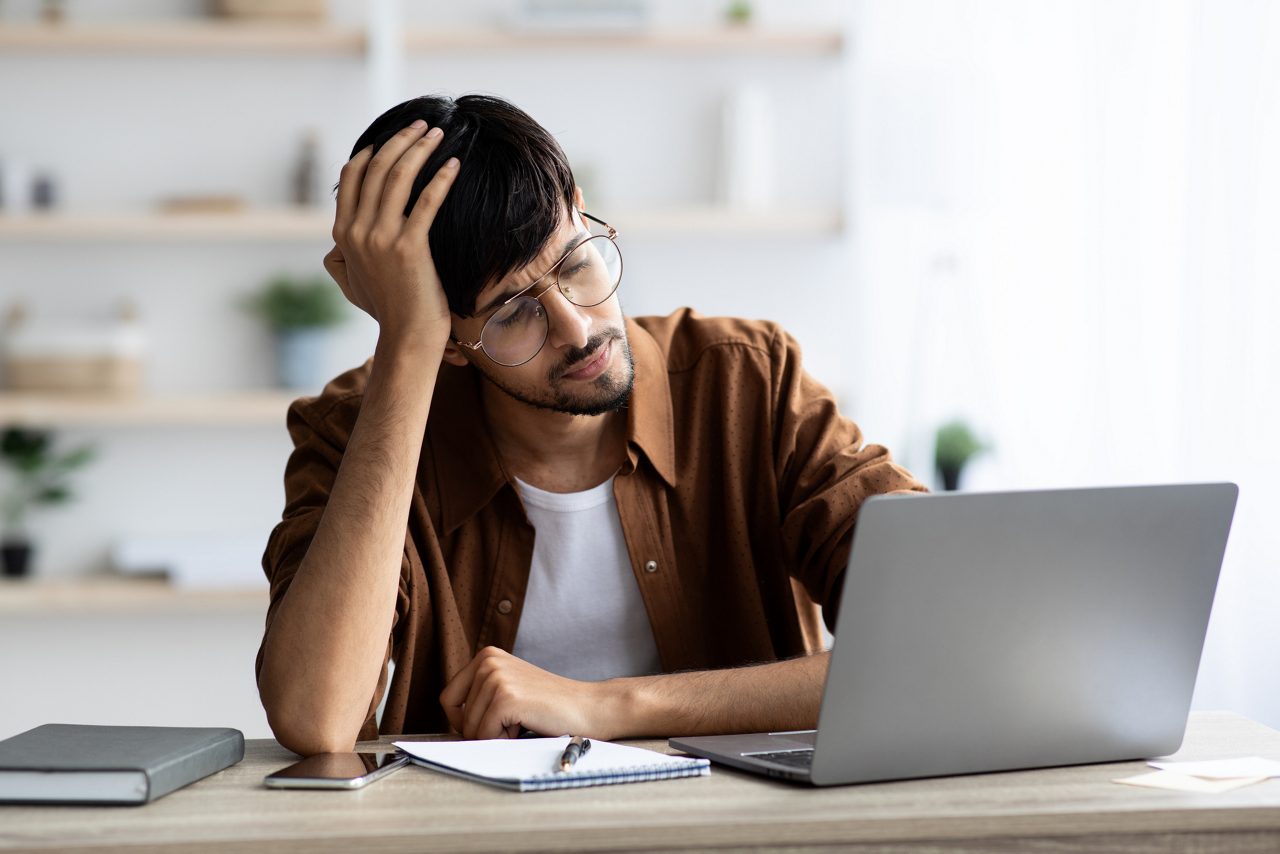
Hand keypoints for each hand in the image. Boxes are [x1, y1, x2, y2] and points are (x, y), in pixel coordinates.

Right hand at [324, 120, 459, 344]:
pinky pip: (426, 201)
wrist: (408, 335)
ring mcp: (381, 238)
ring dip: (420, 149)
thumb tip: (332, 247)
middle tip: (424, 125)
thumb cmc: (388, 309)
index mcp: (342, 234)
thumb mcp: (352, 281)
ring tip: (439, 135)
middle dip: (401, 139)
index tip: (397, 137)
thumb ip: (341, 258)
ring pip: (399, 177)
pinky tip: (454, 165)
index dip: (373, 150)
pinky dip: (441, 178)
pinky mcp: (409, 247)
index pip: (353, 177)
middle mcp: (357, 232)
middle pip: (377, 168)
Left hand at [439, 647, 611, 739]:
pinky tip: (526, 724)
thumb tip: (450, 726)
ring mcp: (496, 677)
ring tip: (524, 719)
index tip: (492, 722)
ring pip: (470, 728)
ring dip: (496, 734)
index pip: (448, 699)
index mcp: (486, 656)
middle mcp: (487, 661)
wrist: (588, 707)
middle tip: (515, 719)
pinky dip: (504, 739)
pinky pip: (484, 734)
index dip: (465, 720)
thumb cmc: (549, 706)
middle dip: (483, 729)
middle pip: (457, 716)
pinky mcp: (505, 697)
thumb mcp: (508, 689)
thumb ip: (479, 697)